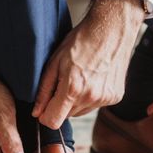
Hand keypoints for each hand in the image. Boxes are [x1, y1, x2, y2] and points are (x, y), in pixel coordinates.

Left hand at [32, 0, 144, 128]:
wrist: (112, 30)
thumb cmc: (81, 41)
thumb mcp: (54, 62)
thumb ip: (44, 90)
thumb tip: (37, 112)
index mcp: (73, 88)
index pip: (53, 122)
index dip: (46, 115)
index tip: (46, 105)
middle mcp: (91, 97)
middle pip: (67, 116)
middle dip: (61, 104)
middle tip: (65, 81)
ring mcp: (105, 98)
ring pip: (81, 112)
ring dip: (76, 101)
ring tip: (80, 77)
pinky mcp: (115, 97)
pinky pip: (95, 105)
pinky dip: (90, 96)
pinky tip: (93, 78)